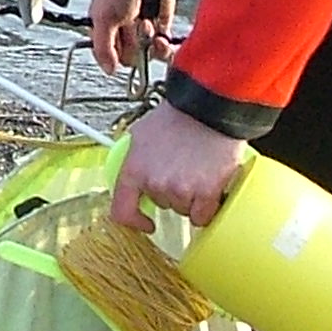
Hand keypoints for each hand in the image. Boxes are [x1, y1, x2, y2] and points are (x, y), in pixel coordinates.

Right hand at [88, 0, 173, 76]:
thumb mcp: (103, 19)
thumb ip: (103, 48)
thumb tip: (109, 70)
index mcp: (105, 29)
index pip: (111, 57)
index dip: (118, 58)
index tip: (122, 54)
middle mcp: (125, 30)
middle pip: (133, 59)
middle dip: (135, 50)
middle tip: (134, 34)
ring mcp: (144, 27)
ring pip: (150, 55)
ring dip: (150, 49)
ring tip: (146, 28)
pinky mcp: (163, 22)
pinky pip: (166, 46)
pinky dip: (165, 48)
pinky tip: (160, 40)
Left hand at [110, 100, 244, 230]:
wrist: (208, 108)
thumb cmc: (178, 116)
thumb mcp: (142, 133)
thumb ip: (135, 159)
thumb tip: (135, 171)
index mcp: (134, 170)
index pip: (122, 211)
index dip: (134, 221)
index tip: (145, 222)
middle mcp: (155, 184)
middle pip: (162, 204)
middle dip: (171, 191)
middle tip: (181, 168)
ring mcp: (180, 190)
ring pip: (184, 208)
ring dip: (191, 196)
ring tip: (197, 169)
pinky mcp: (205, 193)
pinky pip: (203, 215)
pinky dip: (208, 205)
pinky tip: (210, 186)